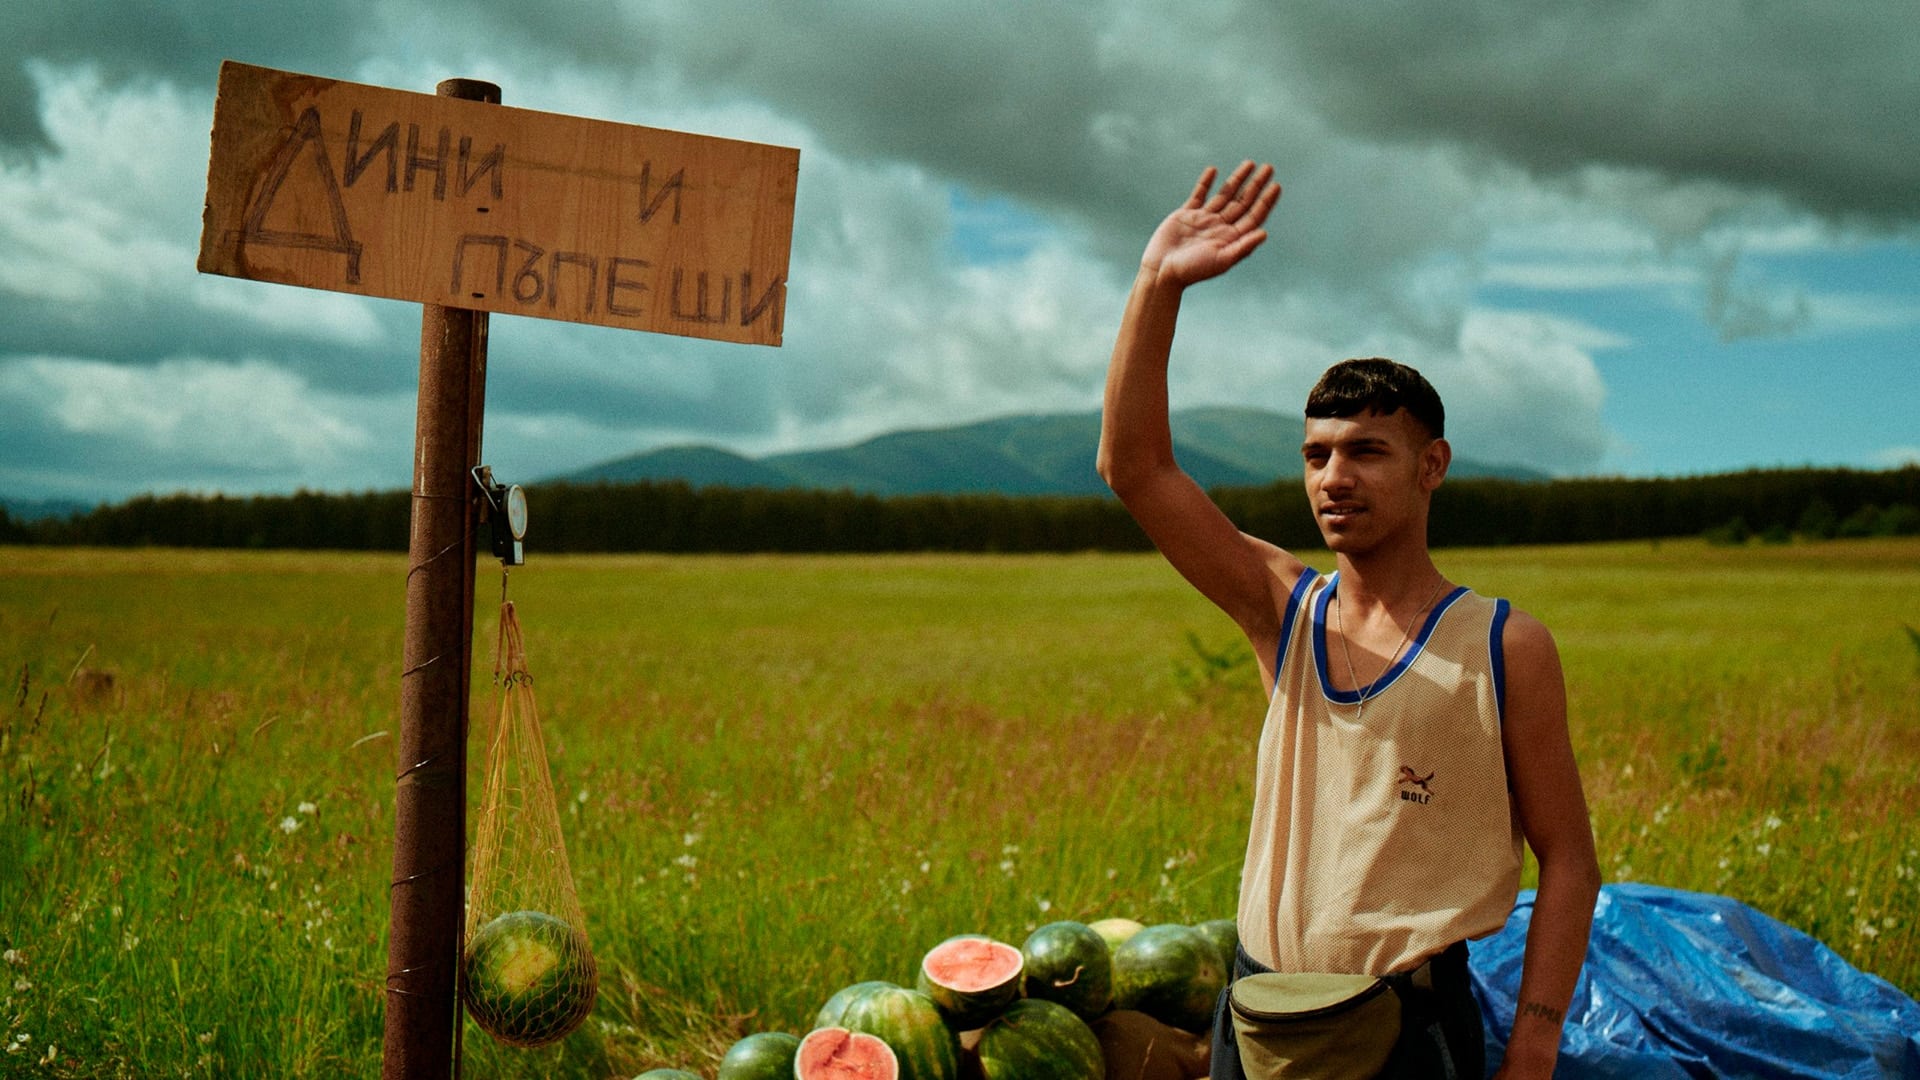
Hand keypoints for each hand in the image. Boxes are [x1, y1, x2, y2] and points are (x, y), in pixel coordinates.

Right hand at [1140, 161, 1280, 287]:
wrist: (1162, 271)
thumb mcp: (1221, 260)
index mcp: (1231, 238)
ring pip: (1225, 194)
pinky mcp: (1186, 215)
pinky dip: (1206, 182)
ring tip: (1249, 163)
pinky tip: (1213, 170)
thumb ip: (1243, 247)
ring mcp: (1203, 220)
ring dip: (1237, 179)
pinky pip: (1199, 195)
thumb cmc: (1192, 271)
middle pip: (1243, 201)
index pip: (1254, 216)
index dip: (1266, 201)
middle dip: (1256, 185)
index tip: (1276, 185)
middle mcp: (1220, 227)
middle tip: (1269, 167)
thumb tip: (1264, 233)